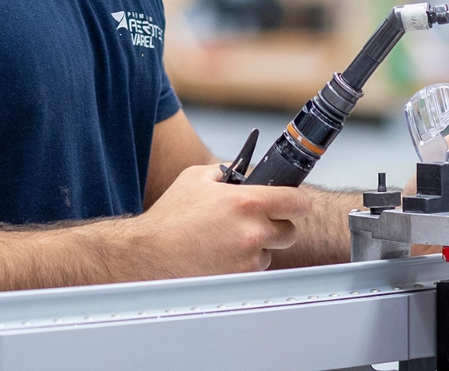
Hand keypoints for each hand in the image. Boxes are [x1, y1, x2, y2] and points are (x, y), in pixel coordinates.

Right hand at [133, 163, 310, 275]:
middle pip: (290, 230)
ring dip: (259, 245)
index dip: (296, 201)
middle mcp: (253, 231)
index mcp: (246, 201)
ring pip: (271, 251)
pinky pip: (255, 268)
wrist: (151, 252)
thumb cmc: (171, 215)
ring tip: (228, 238)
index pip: (297, 202)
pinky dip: (245, 261)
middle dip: (277, 224)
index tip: (293, 202)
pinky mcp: (241, 278)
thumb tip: (244, 172)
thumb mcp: (196, 177)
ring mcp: (248, 258)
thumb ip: (227, 171)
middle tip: (256, 220)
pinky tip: (222, 253)